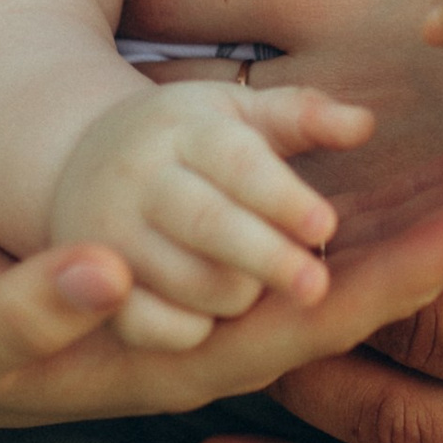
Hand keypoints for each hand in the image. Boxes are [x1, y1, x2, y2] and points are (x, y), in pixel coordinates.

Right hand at [0, 153, 442, 436]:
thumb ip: (34, 301)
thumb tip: (94, 266)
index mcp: (198, 360)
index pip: (327, 318)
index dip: (406, 272)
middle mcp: (239, 350)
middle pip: (381, 297)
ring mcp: (241, 328)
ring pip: (373, 282)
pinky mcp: (235, 305)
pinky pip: (342, 274)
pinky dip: (407, 240)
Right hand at [50, 81, 371, 348]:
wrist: (80, 166)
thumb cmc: (187, 140)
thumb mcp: (237, 112)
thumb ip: (301, 117)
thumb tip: (362, 123)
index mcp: (182, 129)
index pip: (237, 163)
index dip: (283, 197)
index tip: (327, 224)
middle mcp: (138, 180)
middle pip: (208, 224)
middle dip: (267, 257)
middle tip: (317, 286)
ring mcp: (109, 237)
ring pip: (186, 281)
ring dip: (238, 295)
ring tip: (264, 289)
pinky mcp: (95, 288)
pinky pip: (148, 326)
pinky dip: (190, 329)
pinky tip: (217, 318)